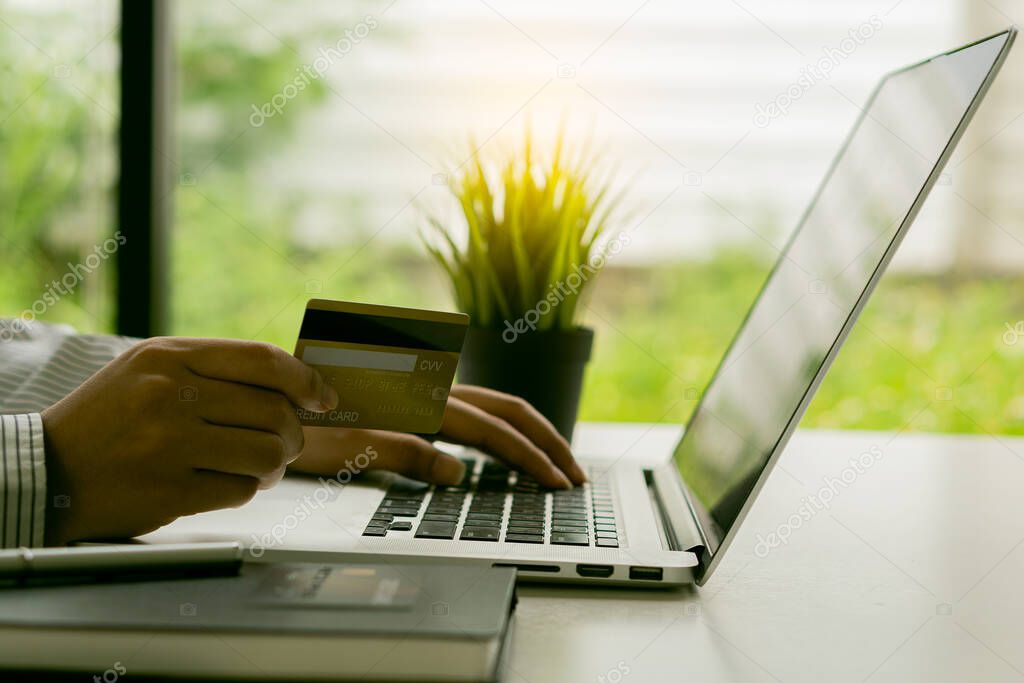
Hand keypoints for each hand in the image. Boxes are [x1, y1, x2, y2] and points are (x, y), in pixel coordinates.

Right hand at [41, 337, 337, 544]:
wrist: (48, 468)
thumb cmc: (109, 417)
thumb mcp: (150, 369)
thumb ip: (214, 369)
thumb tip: (294, 385)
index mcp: (168, 356)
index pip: (262, 360)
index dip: (306, 380)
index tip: (324, 398)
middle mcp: (169, 395)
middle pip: (273, 411)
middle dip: (294, 432)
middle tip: (288, 441)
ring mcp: (169, 444)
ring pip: (266, 452)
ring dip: (276, 464)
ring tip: (263, 464)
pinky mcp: (170, 491)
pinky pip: (241, 490)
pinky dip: (246, 488)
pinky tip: (230, 482)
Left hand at [290, 385, 584, 488]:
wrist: (267, 395)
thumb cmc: (300, 419)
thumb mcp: (344, 441)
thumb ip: (404, 452)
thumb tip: (459, 473)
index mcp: (419, 397)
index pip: (493, 427)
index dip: (531, 456)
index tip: (559, 483)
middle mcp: (430, 387)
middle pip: (507, 408)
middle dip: (546, 442)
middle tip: (576, 476)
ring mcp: (425, 391)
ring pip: (494, 406)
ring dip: (529, 433)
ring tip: (554, 462)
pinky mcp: (416, 400)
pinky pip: (472, 412)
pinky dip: (501, 430)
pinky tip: (508, 449)